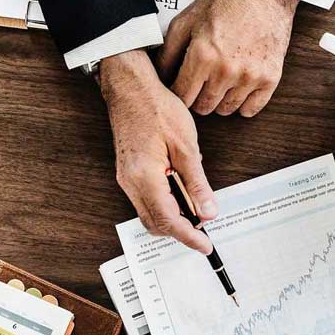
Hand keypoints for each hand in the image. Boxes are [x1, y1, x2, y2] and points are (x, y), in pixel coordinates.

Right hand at [100, 49, 217, 253]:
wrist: (131, 89)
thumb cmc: (157, 109)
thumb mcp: (187, 147)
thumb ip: (197, 183)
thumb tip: (208, 211)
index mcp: (145, 177)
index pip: (168, 220)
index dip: (188, 237)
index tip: (205, 246)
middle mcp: (130, 183)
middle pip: (155, 223)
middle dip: (180, 230)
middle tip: (205, 227)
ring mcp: (126, 179)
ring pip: (150, 213)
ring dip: (173, 216)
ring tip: (196, 207)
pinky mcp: (128, 173)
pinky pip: (146, 199)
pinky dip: (165, 203)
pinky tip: (182, 190)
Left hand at [156, 0, 298, 116]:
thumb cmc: (226, 2)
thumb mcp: (187, 20)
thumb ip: (169, 51)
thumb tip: (160, 76)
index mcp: (202, 55)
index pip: (182, 96)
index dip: (178, 94)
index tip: (181, 88)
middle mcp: (226, 70)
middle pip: (203, 107)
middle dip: (197, 98)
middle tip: (200, 84)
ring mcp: (250, 76)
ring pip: (226, 110)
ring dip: (219, 101)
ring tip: (220, 83)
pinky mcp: (270, 78)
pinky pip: (251, 109)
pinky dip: (242, 104)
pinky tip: (238, 89)